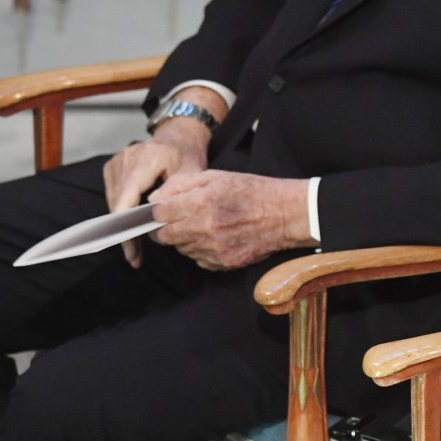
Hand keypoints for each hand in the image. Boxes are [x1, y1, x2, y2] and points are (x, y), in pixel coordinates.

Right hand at [103, 118, 209, 267]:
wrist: (179, 137)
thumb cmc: (188, 157)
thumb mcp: (192, 175)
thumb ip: (177, 194)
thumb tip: (157, 216)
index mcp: (148, 158)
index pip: (128, 197)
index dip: (126, 226)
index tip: (130, 249)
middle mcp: (126, 158)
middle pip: (118, 204)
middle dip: (126, 233)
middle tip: (135, 258)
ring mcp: (116, 161)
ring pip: (113, 203)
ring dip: (122, 226)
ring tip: (135, 250)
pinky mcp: (111, 167)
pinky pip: (113, 196)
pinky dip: (122, 213)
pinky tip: (132, 228)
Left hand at [147, 170, 311, 269]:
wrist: (286, 214)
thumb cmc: (253, 191)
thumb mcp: (217, 176)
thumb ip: (182, 184)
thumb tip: (155, 198)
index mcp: (201, 202)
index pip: (158, 214)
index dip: (154, 212)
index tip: (158, 211)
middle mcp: (204, 228)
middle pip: (164, 236)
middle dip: (164, 228)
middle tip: (174, 220)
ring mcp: (213, 249)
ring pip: (180, 249)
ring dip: (183, 239)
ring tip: (200, 226)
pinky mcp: (222, 263)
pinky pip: (197, 259)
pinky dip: (199, 250)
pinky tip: (213, 237)